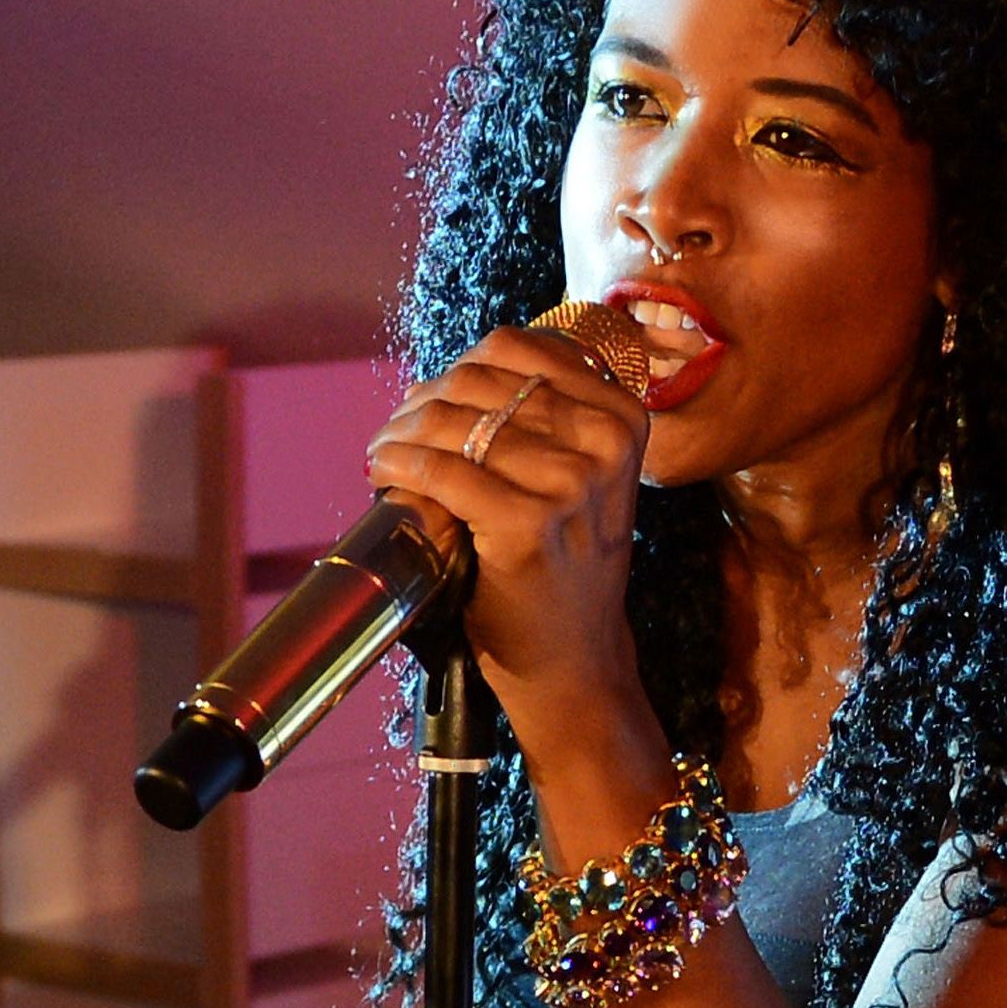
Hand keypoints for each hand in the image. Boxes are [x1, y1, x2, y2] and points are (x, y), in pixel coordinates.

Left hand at [363, 322, 656, 757]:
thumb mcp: (587, 476)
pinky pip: (443, 472)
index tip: (433, 395)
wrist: (575, 656)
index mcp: (621, 417)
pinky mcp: (527, 523)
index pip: (518, 351)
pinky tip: (385, 471)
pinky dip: (402, 466)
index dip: (460, 365)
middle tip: (396, 428)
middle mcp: (604, 443)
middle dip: (423, 399)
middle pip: (482, 384)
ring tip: (385, 450)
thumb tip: (461, 369)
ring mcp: (570, 484)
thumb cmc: (566, 561)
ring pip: (456, 423)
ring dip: (403, 431)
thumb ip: (551, 416)